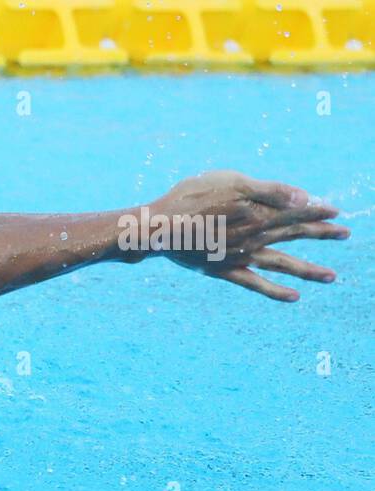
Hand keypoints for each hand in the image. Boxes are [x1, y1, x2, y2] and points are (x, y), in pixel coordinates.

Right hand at [147, 170, 348, 301]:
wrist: (157, 229)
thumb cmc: (189, 198)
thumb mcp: (230, 182)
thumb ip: (270, 190)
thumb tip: (304, 198)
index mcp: (258, 212)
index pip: (296, 210)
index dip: (317, 210)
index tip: (336, 211)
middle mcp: (255, 236)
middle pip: (294, 233)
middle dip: (321, 233)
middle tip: (344, 234)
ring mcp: (241, 256)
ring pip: (283, 263)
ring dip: (309, 269)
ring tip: (332, 277)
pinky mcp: (224, 270)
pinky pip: (256, 283)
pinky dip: (276, 291)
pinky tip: (295, 297)